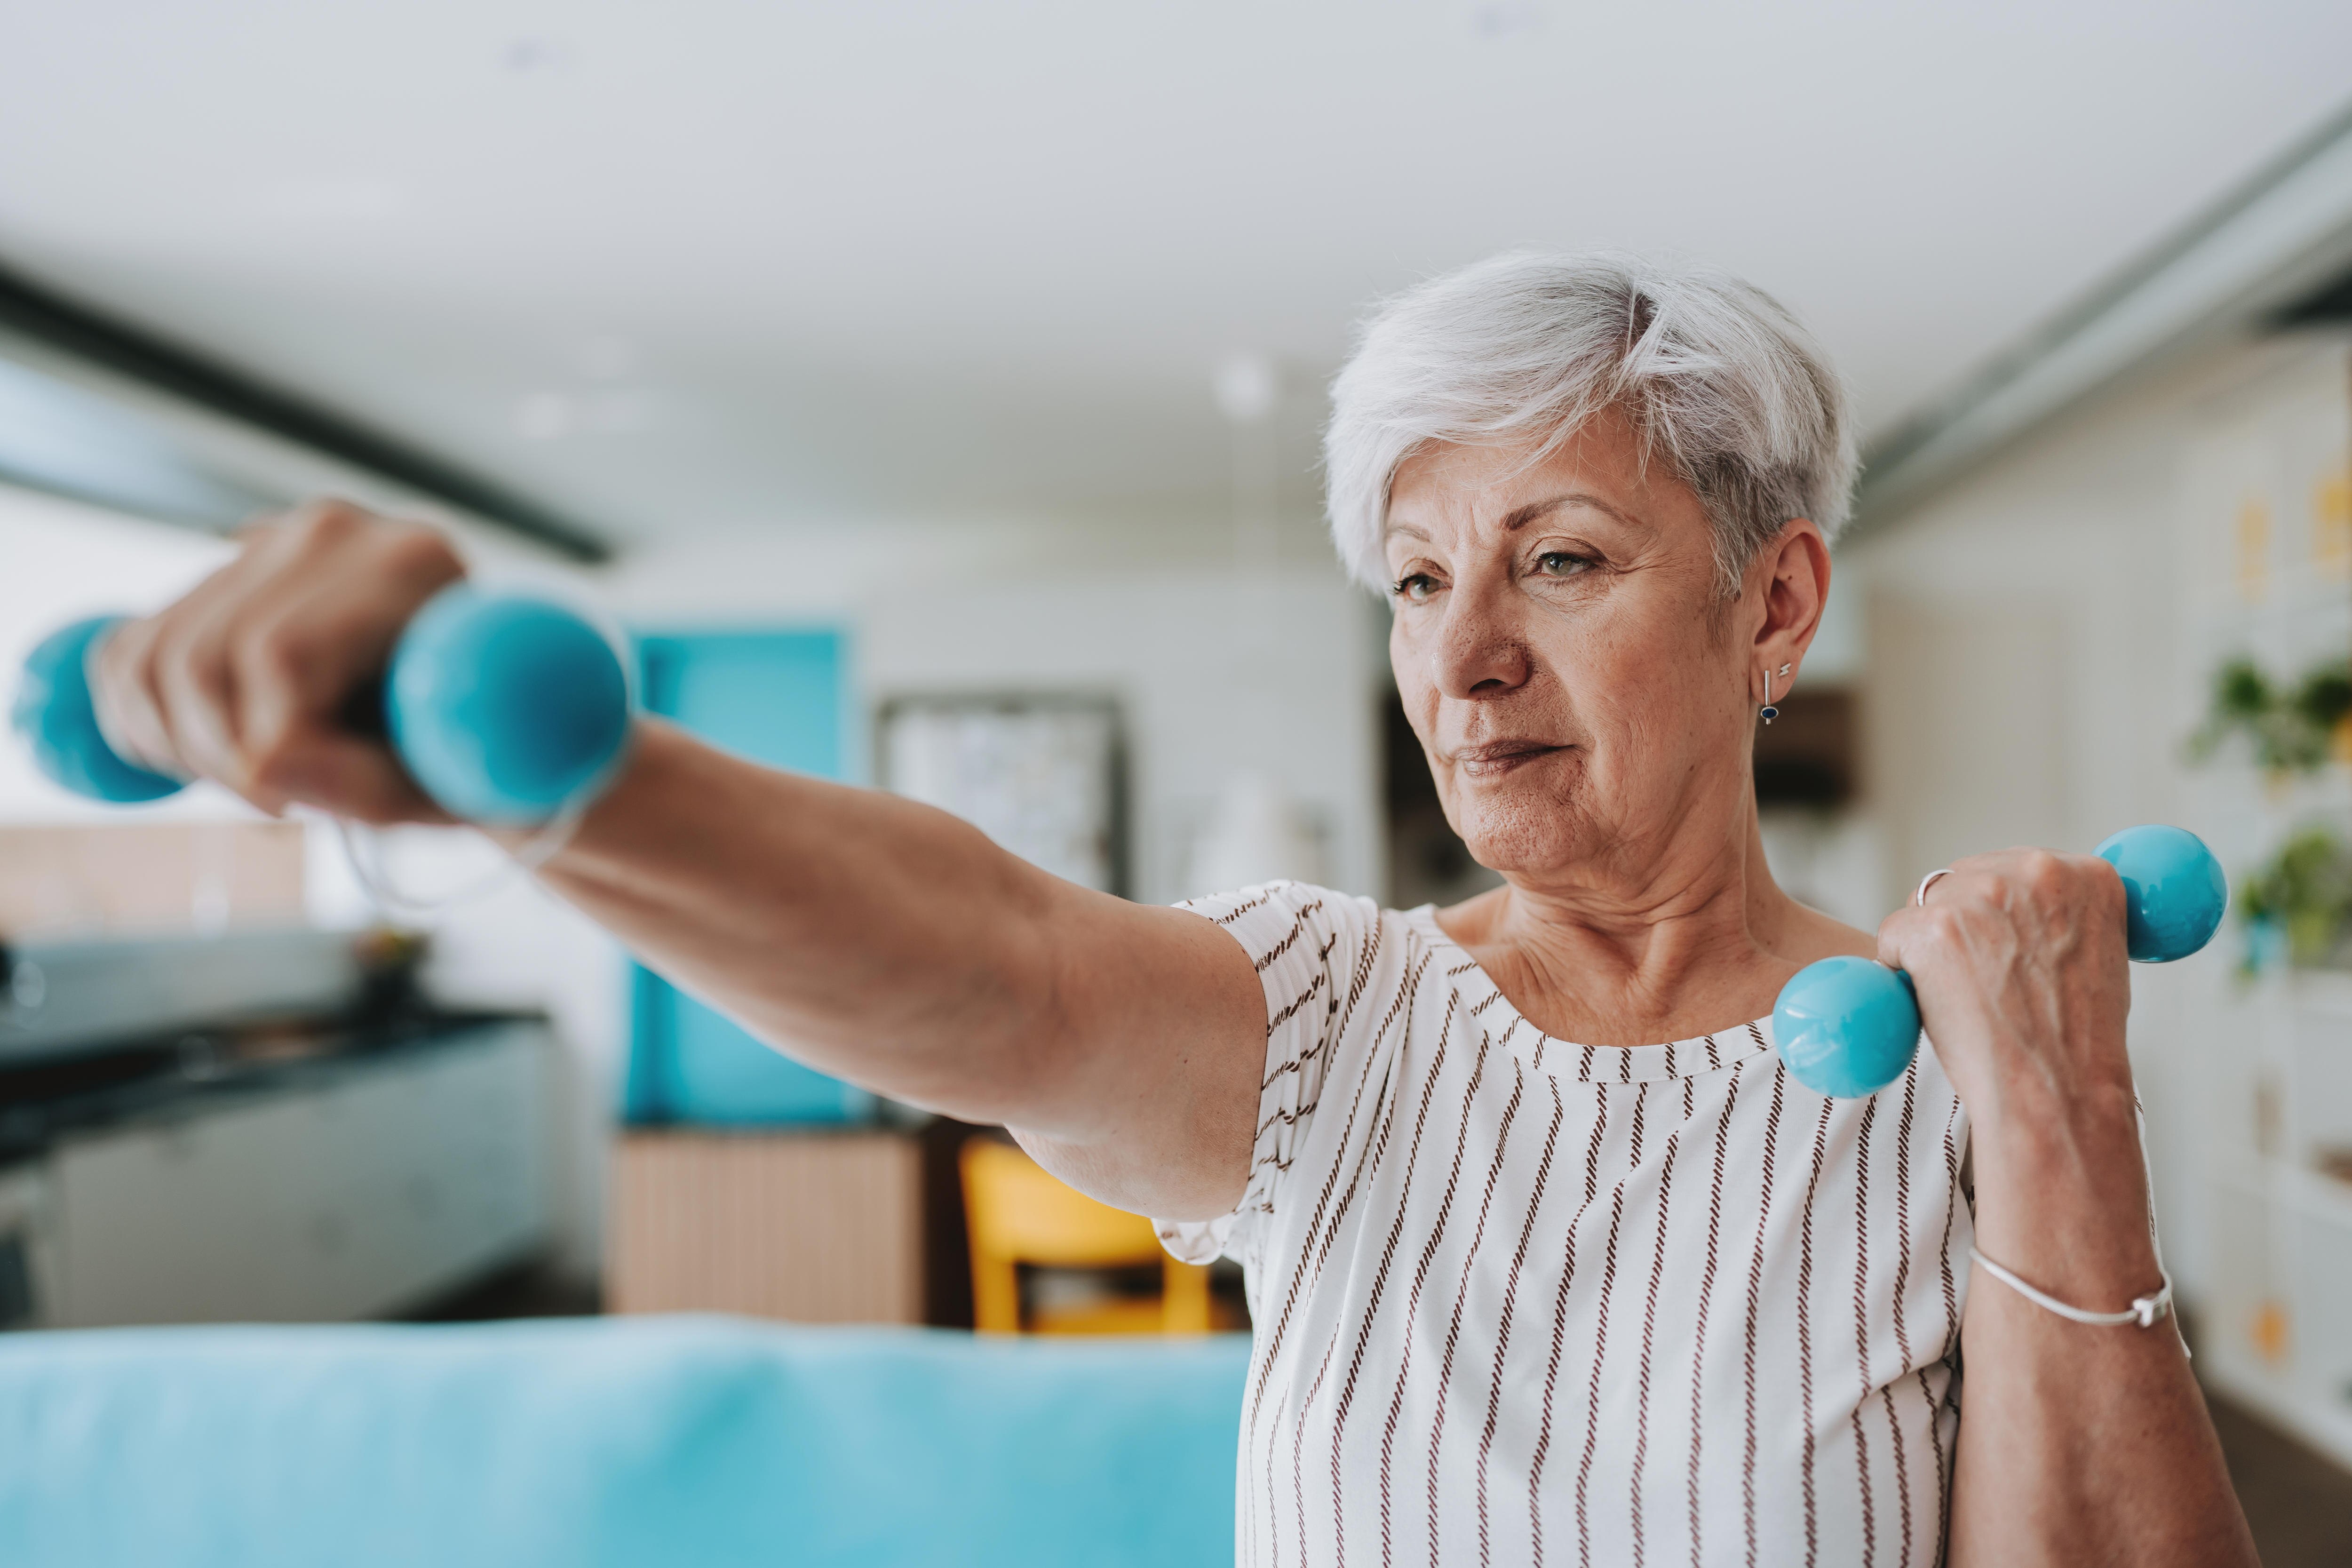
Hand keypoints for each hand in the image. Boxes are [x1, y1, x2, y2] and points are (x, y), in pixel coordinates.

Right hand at [90, 499, 465, 822]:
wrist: (487, 708)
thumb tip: (264, 769)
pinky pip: (127, 650)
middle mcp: (335, 531)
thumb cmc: (483, 752)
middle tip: (277, 806)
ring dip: (180, 748)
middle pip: (204, 659)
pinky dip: (145, 723)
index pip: (282, 655)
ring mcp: (271, 540)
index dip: (265, 748)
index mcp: (412, 564)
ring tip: (258, 780)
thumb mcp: (450, 785)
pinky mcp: (219, 572)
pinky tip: (215, 749)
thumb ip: (371, 785)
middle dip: (220, 760)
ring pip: (151, 658)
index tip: (290, 810)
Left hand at [1876, 848, 2155, 1292]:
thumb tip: (2015, 908)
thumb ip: (2058, 917)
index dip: (1998, 911)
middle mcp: (2038, 870)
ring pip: (1925, 903)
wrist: (2058, 1091)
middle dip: (1957, 922)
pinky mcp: (1933, 927)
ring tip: (1964, 999)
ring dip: (1927, 945)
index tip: (2001, 947)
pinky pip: (1894, 935)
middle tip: (1974, 982)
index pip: (2014, 868)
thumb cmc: (2075, 1042)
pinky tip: (1930, 1005)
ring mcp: (1982, 895)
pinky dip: (1898, 970)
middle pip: (1964, 877)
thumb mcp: (2094, 958)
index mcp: (2089, 875)